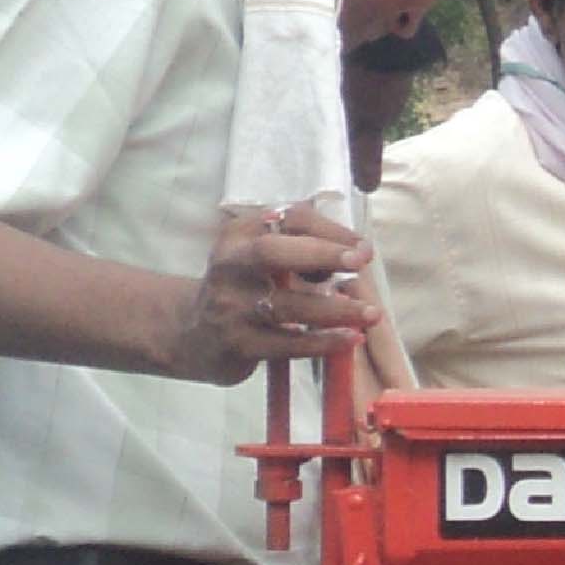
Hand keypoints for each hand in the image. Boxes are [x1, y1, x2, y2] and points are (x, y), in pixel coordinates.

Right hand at [169, 204, 379, 382]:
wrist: (192, 334)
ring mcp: (231, 307)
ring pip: (286, 305)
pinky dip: (322, 342)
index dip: (329, 230)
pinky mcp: (238, 343)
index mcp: (240, 236)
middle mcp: (230, 266)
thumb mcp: (261, 257)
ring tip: (372, 313)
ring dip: (334, 308)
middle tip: (361, 261)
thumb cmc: (244, 290)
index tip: (364, 247)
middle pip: (272, 252)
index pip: (288, 220)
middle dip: (321, 254)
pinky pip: (286, 343)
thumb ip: (302, 245)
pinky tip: (351, 338)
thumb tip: (355, 246)